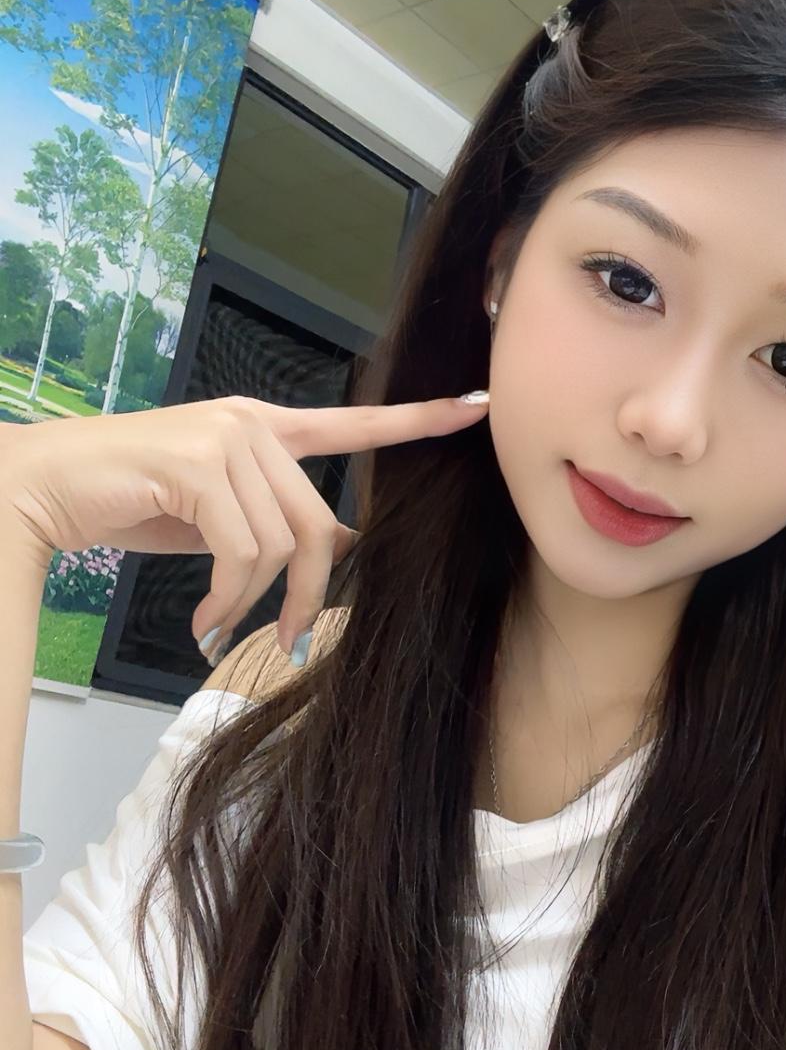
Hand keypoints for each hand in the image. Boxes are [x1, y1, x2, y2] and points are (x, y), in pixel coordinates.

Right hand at [0, 392, 489, 657]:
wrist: (46, 489)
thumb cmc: (129, 504)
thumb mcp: (219, 516)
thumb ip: (277, 520)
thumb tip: (348, 547)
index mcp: (264, 428)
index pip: (355, 424)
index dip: (418, 420)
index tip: (476, 408)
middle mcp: (253, 424)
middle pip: (321, 523)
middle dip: (310, 594)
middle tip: (286, 641)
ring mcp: (227, 438)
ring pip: (282, 544)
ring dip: (252, 603)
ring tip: (216, 624)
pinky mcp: (198, 463)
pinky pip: (242, 552)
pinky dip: (226, 599)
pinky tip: (201, 621)